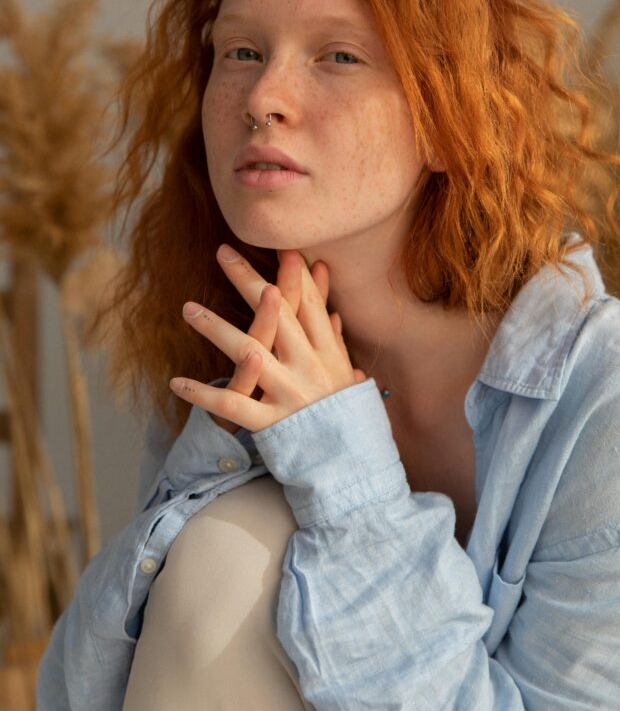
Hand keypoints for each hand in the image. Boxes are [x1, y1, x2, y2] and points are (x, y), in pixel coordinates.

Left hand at [170, 246, 366, 432]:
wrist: (352, 464)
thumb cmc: (345, 415)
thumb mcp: (342, 370)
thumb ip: (330, 336)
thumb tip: (330, 306)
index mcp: (327, 353)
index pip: (309, 305)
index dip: (293, 274)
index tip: (277, 246)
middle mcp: (309, 367)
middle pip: (277, 314)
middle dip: (249, 281)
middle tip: (223, 253)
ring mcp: (290, 393)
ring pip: (249, 351)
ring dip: (216, 328)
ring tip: (188, 308)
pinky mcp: (272, 423)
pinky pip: (233, 405)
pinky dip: (204, 394)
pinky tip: (176, 383)